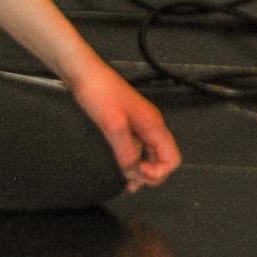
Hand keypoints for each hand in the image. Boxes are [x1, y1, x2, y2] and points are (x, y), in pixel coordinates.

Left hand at [70, 64, 180, 191]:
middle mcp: (150, 126)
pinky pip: (135, 147)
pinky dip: (131, 160)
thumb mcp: (113, 125)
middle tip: (132, 183)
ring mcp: (139, 125)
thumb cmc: (99, 92)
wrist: (84, 73)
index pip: (172, 158)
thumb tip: (134, 173)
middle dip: (151, 174)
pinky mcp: (126, 123)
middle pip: (162, 158)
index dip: (159, 172)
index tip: (140, 174)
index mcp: (154, 125)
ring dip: (140, 169)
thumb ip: (125, 151)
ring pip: (148, 154)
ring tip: (127, 183)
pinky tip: (121, 167)